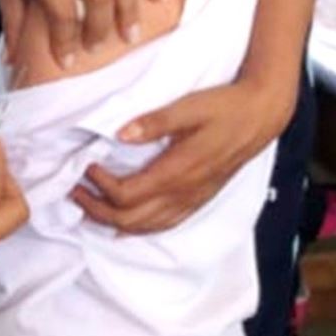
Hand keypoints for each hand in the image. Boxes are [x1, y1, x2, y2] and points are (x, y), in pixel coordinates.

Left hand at [74, 75, 293, 233]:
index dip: (100, 186)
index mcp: (177, 171)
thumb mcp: (189, 107)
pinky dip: (139, 229)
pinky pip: (165, 225)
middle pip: (130, 219)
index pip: (127, 194)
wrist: (261, 116)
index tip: (85, 166)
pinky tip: (126, 226)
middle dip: (97, 210)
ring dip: (113, 222)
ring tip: (89, 207)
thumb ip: (155, 122)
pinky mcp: (199, 199)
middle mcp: (183, 193)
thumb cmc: (224, 108)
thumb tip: (120, 134)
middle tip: (74, 192)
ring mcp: (192, 200)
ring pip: (146, 227)